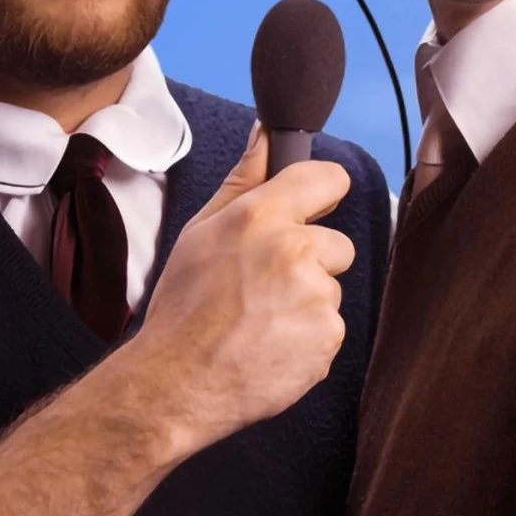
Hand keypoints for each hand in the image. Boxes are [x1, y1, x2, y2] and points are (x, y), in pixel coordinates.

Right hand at [136, 123, 354, 452]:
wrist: (178, 382)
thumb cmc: (183, 306)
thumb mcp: (202, 230)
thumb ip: (244, 178)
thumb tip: (265, 133)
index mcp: (261, 217)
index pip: (328, 178)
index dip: (323, 191)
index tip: (315, 205)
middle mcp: (295, 251)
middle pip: (337, 244)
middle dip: (312, 262)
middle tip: (264, 285)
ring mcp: (315, 298)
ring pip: (329, 290)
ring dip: (306, 304)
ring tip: (260, 321)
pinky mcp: (327, 340)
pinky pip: (329, 330)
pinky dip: (307, 339)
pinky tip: (271, 346)